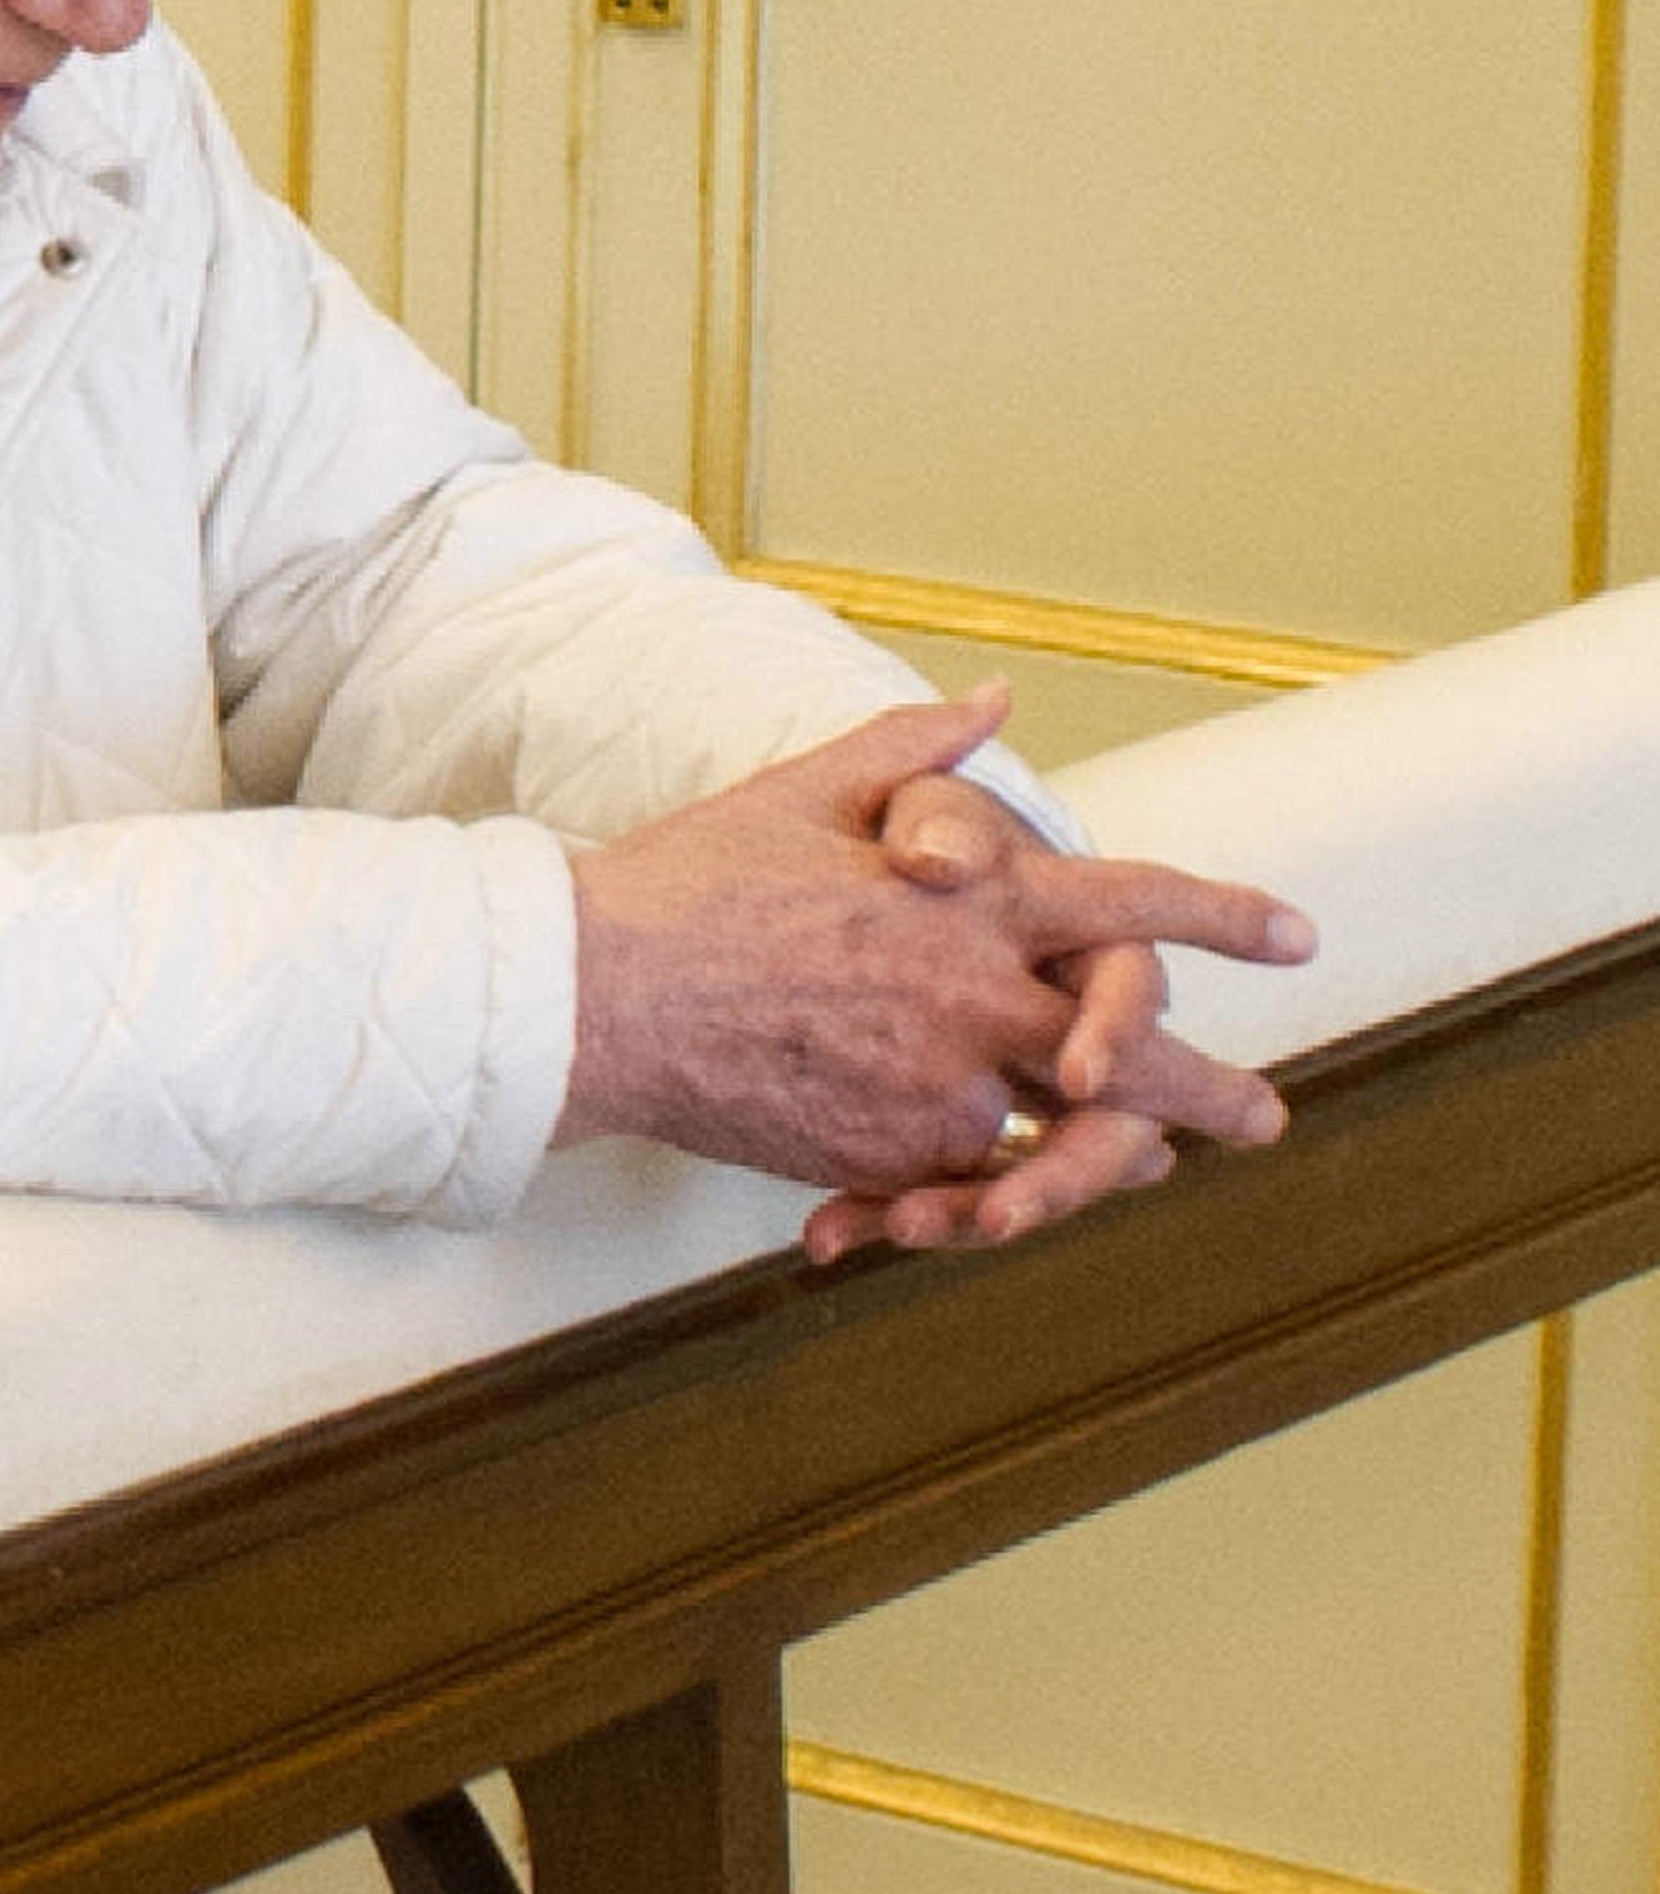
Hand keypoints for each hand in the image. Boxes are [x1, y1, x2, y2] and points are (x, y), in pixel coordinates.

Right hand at [563, 694, 1311, 1244]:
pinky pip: (970, 1186)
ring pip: (1067, 1138)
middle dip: (1212, 1091)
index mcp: (975, 902)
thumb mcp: (805, 790)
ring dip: (1119, 1157)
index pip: (1133, 905)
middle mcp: (976, 999)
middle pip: (1137, 1054)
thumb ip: (917, 750)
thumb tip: (997, 696)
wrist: (595, 994)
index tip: (1297, 938)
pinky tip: (1019, 1196)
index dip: (1224, 919)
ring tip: (1153, 1166)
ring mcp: (937, 1088)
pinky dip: (994, 1193)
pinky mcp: (885, 1156)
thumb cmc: (691, 882)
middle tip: (1264, 1117)